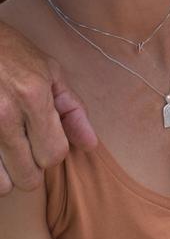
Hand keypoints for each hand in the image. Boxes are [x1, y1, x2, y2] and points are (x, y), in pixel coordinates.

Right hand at [0, 22, 95, 193]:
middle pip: (28, 176)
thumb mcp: (49, 72)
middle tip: (25, 147)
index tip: (44, 138)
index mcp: (33, 96)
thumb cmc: (12, 54)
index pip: (54, 154)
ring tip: (6, 152)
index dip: (52, 150)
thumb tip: (90, 145)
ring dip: (7, 173)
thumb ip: (72, 110)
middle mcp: (5, 114)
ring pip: (2, 184)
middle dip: (30, 167)